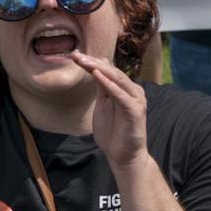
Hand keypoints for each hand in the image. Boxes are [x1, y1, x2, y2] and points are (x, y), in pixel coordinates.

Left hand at [69, 51, 148, 170]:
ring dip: (100, 69)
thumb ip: (102, 88)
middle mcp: (133, 91)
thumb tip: (98, 69)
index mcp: (125, 89)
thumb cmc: (113, 132)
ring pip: (117, 80)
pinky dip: (110, 85)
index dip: (92, 62)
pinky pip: (121, 96)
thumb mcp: (103, 105)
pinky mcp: (135, 111)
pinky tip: (98, 76)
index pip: (109, 71)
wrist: (123, 155)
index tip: (74, 55)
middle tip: (75, 55)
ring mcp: (136, 100)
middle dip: (93, 63)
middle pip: (112, 72)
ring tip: (84, 62)